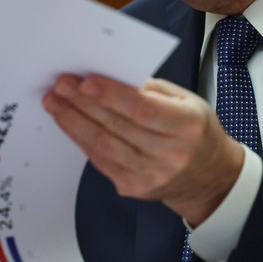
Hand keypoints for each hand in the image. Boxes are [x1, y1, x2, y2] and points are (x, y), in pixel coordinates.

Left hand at [42, 74, 242, 225]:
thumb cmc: (196, 132)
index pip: (143, 109)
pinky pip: (101, 160)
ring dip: (74, 121)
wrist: (208, 179)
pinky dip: (81, 139)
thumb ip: (151, 89)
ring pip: (103, 144)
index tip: (85, 80)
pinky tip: (68, 122)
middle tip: (60, 85)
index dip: (111, 94)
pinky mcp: (134, 187)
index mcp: (187, 126)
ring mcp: (150, 174)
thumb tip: (112, 74)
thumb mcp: (187, 101)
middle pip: (117, 125)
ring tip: (54, 101)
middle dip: (83, 103)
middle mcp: (170, 154)